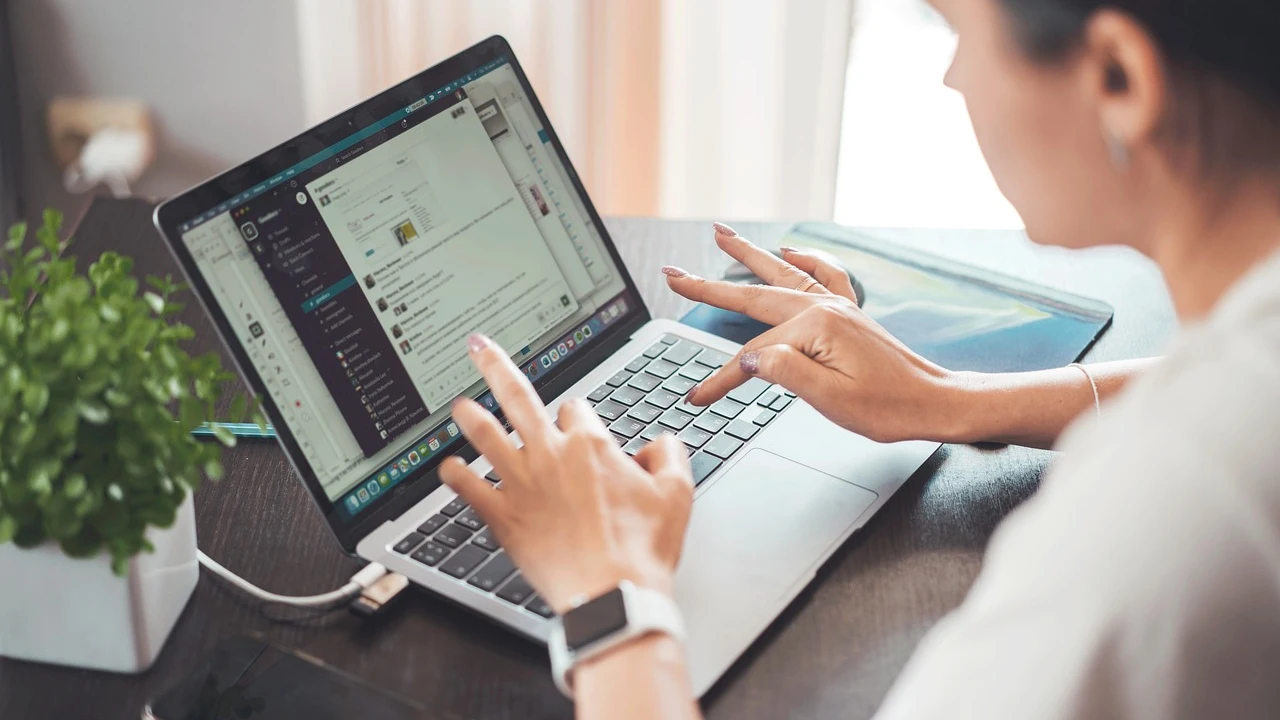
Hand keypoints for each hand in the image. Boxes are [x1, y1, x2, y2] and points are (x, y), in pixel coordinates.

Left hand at [439, 334, 694, 613]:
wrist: (612, 594)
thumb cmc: (642, 550)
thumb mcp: (678, 493)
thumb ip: (670, 455)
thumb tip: (660, 442)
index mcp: (590, 445)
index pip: (576, 409)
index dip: (578, 418)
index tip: (579, 429)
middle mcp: (551, 456)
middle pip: (517, 397)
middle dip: (496, 367)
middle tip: (479, 348)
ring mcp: (522, 485)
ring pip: (487, 436)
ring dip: (470, 417)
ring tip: (458, 404)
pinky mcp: (504, 518)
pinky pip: (470, 489)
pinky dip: (455, 476)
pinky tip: (446, 468)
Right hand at [661, 223, 965, 443]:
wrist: (935, 402)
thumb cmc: (889, 408)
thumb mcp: (832, 400)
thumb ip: (786, 373)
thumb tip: (749, 357)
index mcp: (817, 329)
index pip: (752, 356)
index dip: (721, 378)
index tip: (697, 397)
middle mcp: (825, 308)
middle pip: (754, 296)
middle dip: (710, 286)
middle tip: (674, 273)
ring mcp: (838, 306)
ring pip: (781, 273)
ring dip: (748, 255)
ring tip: (720, 234)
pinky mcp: (849, 313)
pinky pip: (823, 275)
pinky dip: (803, 260)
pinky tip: (789, 251)